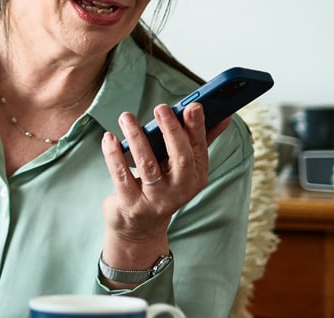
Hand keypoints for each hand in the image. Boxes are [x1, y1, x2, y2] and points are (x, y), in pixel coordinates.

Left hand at [98, 103, 228, 275]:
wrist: (139, 228)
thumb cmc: (163, 186)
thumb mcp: (182, 168)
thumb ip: (200, 141)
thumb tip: (224, 117)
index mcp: (196, 176)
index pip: (199, 148)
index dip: (197, 127)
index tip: (192, 106)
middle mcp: (180, 190)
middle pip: (179, 157)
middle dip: (171, 130)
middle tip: (161, 107)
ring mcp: (155, 199)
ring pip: (147, 165)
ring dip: (136, 137)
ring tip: (127, 117)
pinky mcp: (131, 204)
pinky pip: (122, 176)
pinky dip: (114, 155)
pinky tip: (109, 137)